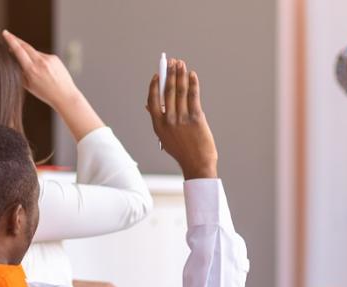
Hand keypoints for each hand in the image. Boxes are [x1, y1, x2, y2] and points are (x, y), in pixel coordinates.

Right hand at [2, 30, 79, 108]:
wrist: (65, 95)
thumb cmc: (45, 93)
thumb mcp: (28, 86)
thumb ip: (20, 72)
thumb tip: (13, 58)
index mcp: (31, 70)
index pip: (19, 51)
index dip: (11, 40)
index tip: (5, 33)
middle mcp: (40, 62)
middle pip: (25, 46)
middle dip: (16, 40)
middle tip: (9, 36)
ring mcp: (49, 59)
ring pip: (34, 52)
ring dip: (29, 55)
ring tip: (33, 69)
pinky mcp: (55, 58)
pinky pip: (43, 56)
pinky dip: (39, 60)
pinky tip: (44, 71)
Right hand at [146, 59, 217, 179]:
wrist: (197, 164)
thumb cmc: (182, 151)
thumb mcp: (164, 137)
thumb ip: (158, 120)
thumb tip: (149, 105)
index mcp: (158, 125)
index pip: (153, 100)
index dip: (154, 85)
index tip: (157, 74)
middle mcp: (168, 120)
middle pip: (167, 91)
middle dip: (169, 74)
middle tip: (171, 62)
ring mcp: (182, 119)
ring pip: (180, 91)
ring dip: (180, 75)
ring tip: (181, 64)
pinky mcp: (196, 118)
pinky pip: (193, 96)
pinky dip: (192, 84)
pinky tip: (192, 75)